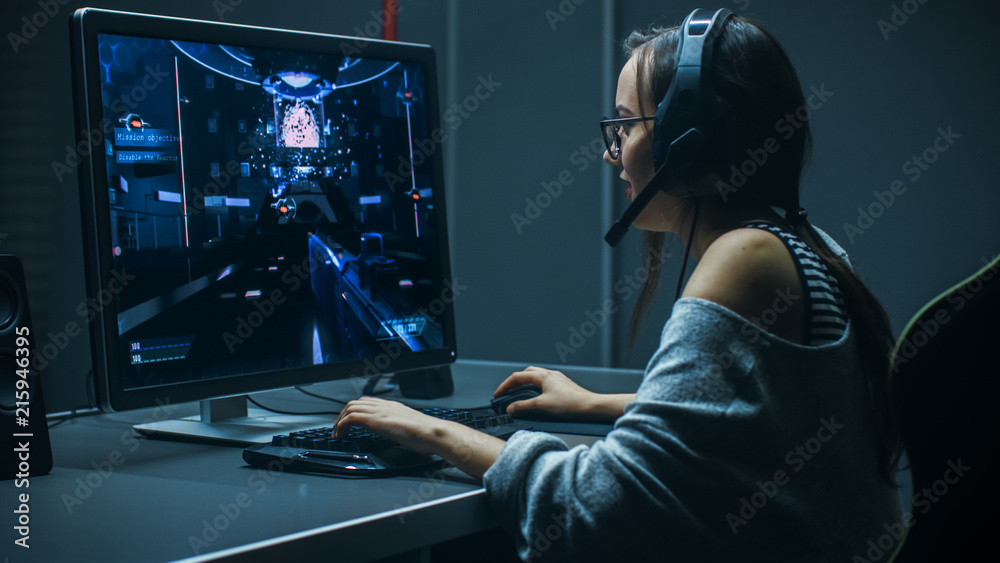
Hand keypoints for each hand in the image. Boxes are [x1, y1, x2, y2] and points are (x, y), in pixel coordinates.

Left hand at [332, 397, 505, 478]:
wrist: (434, 433)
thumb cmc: (428, 436)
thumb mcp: (411, 430)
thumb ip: (402, 430)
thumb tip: (401, 439)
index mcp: (394, 407)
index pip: (368, 403)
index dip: (355, 412)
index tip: (349, 424)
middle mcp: (386, 406)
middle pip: (356, 402)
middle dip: (343, 415)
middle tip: (338, 429)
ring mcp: (380, 411)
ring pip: (351, 407)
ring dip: (339, 420)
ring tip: (336, 434)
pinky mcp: (376, 420)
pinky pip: (351, 418)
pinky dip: (341, 425)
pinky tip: (341, 436)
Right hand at [494, 366, 599, 418]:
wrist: (589, 406)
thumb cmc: (570, 404)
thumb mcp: (542, 406)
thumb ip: (523, 406)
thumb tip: (511, 408)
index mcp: (542, 376)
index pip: (517, 377)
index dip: (505, 386)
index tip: (498, 394)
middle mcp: (549, 374)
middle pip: (526, 374)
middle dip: (514, 382)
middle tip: (507, 393)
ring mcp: (557, 378)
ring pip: (536, 377)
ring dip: (525, 384)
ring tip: (519, 394)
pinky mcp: (562, 385)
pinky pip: (544, 381)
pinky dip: (535, 387)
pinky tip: (537, 396)